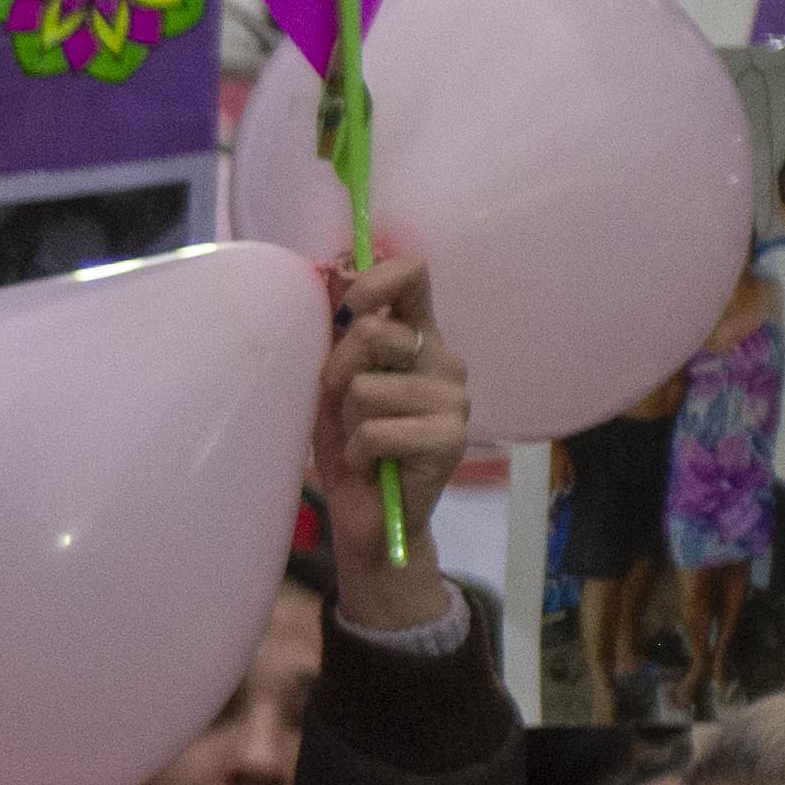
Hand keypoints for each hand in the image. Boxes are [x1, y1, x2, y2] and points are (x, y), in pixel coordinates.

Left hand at [309, 253, 468, 631]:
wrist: (368, 514)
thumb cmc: (350, 441)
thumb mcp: (333, 380)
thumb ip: (339, 330)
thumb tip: (331, 269)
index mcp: (418, 336)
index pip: (413, 274)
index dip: (375, 281)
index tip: (348, 310)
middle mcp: (443, 360)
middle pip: (377, 332)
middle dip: (338, 370)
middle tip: (345, 406)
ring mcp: (453, 399)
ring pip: (368, 388)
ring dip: (350, 421)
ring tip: (364, 441)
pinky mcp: (450, 439)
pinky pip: (376, 432)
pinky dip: (359, 452)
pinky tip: (372, 465)